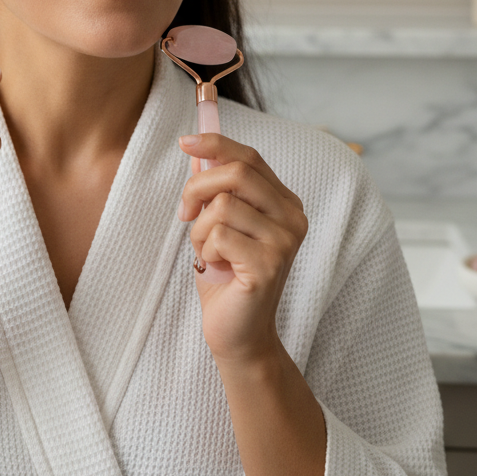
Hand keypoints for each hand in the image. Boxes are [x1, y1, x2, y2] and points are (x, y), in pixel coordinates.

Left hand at [177, 133, 308, 364]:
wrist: (237, 332)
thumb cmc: (226, 277)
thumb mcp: (216, 224)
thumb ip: (213, 188)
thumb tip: (198, 150)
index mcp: (284, 202)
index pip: (250, 158)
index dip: (215, 144)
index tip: (185, 143)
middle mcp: (292, 217)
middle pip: (236, 173)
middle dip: (197, 188)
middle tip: (184, 213)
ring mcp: (285, 241)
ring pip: (222, 205)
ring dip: (200, 229)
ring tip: (208, 252)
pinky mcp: (269, 264)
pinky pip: (219, 235)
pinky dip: (205, 250)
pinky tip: (216, 267)